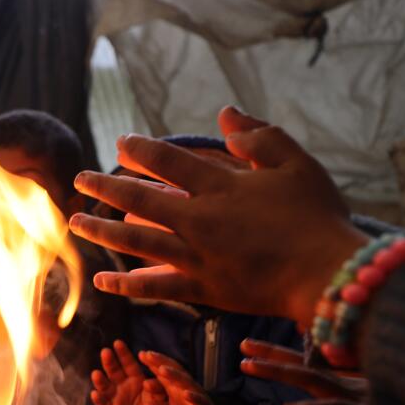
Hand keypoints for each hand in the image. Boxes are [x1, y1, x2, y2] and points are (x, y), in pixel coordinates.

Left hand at [68, 107, 367, 325]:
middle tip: (80, 179)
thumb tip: (225, 114)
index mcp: (220, 187)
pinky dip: (126, 286)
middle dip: (105, 187)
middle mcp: (198, 220)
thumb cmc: (318, 217)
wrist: (329, 275)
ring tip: (76, 222)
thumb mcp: (297, 164)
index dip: (140, 151)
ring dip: (102, 231)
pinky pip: (155, 288)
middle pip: (139, 200)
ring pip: (136, 243)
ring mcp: (196, 257)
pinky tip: (102, 281)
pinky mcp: (202, 290)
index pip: (168, 162)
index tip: (120, 144)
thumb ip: (260, 137)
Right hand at [90, 340, 158, 404]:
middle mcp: (122, 384)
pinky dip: (99, 400)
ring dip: (100, 380)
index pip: (128, 363)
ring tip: (96, 374)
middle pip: (114, 371)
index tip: (118, 343)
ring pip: (105, 386)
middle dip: (109, 362)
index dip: (123, 354)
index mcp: (135, 377)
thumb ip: (156, 390)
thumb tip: (148, 384)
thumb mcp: (160, 397)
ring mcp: (115, 397)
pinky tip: (95, 394)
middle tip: (105, 352)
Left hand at [136, 350, 216, 404]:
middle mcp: (183, 387)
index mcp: (172, 386)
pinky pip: (199, 401)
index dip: (153, 362)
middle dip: (161, 362)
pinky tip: (186, 394)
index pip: (162, 371)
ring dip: (174, 376)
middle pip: (173, 371)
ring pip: (185, 382)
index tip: (142, 354)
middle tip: (149, 355)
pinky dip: (194, 397)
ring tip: (162, 370)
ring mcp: (195, 395)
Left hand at [239, 338, 381, 404]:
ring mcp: (358, 397)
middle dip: (271, 355)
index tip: (248, 348)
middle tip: (240, 344)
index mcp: (347, 385)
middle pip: (303, 366)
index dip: (278, 356)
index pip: (307, 366)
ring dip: (279, 370)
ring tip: (247, 366)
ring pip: (313, 379)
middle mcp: (349, 386)